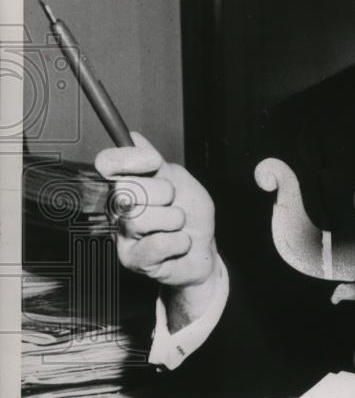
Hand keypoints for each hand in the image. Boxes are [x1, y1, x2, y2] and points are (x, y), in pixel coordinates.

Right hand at [95, 133, 218, 326]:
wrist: (204, 248)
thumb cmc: (190, 213)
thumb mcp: (179, 179)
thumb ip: (155, 160)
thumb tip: (133, 137)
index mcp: (127, 183)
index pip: (107, 163)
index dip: (128, 159)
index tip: (153, 162)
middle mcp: (118, 208)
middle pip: (124, 189)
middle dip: (162, 192)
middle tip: (172, 201)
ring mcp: (123, 234)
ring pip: (139, 218)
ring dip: (173, 220)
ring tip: (178, 224)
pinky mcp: (133, 259)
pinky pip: (155, 244)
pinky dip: (178, 242)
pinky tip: (179, 242)